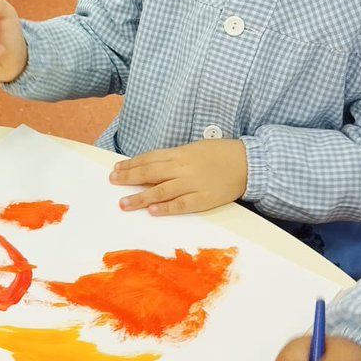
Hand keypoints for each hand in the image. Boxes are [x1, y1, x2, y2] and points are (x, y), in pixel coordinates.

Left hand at [110, 139, 247, 215]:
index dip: (131, 164)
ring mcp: (193, 183)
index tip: (116, 169)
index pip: (149, 159)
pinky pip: (182, 204)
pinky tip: (152, 211)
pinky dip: (166, 208)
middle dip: (129, 178)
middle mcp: (183, 167)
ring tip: (124, 203)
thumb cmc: (220, 154)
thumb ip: (174, 158)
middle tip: (112, 182)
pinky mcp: (204, 198)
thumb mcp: (194, 149)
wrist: (247, 162)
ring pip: (161, 190)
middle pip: (150, 173)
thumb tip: (152, 166)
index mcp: (180, 153)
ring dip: (140, 197)